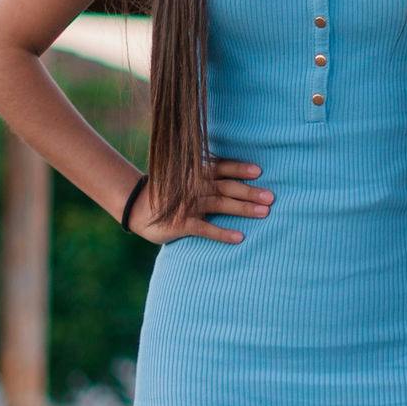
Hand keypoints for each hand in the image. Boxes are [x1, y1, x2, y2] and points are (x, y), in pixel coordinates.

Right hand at [126, 157, 269, 244]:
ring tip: (264, 213)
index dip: (239, 169)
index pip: (221, 168)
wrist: (135, 208)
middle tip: (271, 197)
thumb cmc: (169, 191)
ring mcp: (187, 204)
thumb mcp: (184, 177)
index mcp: (194, 171)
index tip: (259, 172)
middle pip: (225, 187)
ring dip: (243, 209)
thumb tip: (238, 175)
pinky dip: (222, 233)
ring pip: (219, 205)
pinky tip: (239, 238)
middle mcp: (192, 186)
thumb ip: (206, 174)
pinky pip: (205, 229)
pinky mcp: (180, 224)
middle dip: (249, 192)